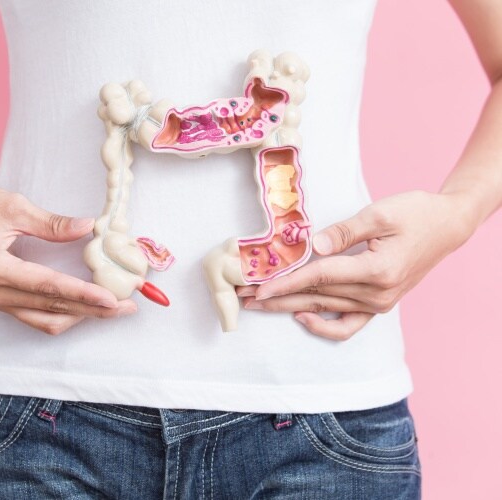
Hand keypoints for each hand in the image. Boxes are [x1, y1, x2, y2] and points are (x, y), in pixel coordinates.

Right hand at [0, 181, 135, 334]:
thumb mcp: (14, 206)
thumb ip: (52, 223)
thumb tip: (89, 228)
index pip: (47, 287)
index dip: (83, 294)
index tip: (111, 298)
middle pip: (51, 309)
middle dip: (92, 310)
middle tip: (126, 306)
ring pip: (44, 320)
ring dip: (80, 316)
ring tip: (112, 309)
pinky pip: (33, 316)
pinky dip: (62, 314)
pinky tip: (85, 307)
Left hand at [236, 190, 471, 340]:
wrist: (447, 226)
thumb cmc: (416, 213)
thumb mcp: (381, 213)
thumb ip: (344, 232)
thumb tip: (313, 247)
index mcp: (378, 270)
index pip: (320, 278)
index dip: (287, 282)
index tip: (258, 288)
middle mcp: (377, 294)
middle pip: (316, 297)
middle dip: (276, 298)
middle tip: (244, 298)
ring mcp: (379, 303)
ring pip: (325, 309)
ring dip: (289, 307)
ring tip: (260, 305)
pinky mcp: (379, 304)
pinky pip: (348, 325)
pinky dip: (324, 326)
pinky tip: (302, 317)